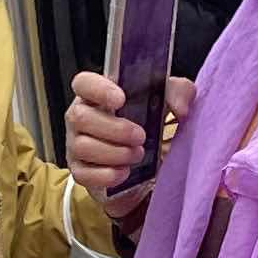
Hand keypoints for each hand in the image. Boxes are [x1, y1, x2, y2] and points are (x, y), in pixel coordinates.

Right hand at [64, 69, 194, 213]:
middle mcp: (81, 117)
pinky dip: (107, 175)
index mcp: (97, 95)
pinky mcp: (80, 171)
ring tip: (138, 154)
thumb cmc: (147, 125)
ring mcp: (75, 144)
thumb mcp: (166, 103)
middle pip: (80, 117)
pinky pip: (84, 174)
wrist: (147, 165)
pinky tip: (125, 172)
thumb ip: (178, 93)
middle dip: (114, 129)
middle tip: (141, 136)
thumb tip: (181, 108)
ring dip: (114, 152)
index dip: (98, 89)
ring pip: (82, 146)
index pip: (83, 82)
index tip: (121, 100)